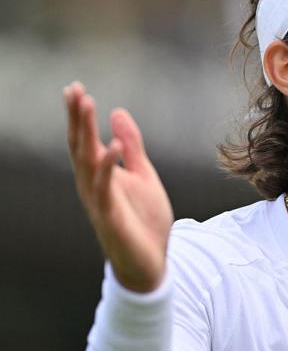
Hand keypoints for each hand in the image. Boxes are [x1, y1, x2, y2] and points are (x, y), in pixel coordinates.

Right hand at [64, 81, 173, 292]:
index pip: (85, 140)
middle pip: (79, 146)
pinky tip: (114, 144)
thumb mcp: (143, 174)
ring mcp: (99, 201)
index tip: (75, 88)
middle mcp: (93, 185)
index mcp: (100, 175)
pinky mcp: (110, 216)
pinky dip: (108, 165)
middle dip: (76, 118)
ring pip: (86, 162)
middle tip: (73, 90)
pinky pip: (105, 187)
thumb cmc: (144, 220)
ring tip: (86, 104)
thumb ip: (132, 146)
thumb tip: (117, 112)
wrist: (151, 263)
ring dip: (84, 133)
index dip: (79, 115)